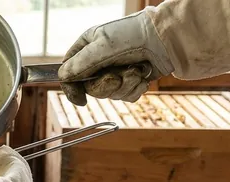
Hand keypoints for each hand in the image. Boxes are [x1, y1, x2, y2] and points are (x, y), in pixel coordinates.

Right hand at [58, 11, 173, 105]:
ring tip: (135, 71)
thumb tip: (62, 76)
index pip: (69, 71)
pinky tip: (142, 76)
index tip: (80, 100)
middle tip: (117, 77)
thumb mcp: (101, 46)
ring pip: (109, 94)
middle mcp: (99, 61)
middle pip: (90, 87)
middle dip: (106, 85)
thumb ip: (80, 63)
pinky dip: (134, 88)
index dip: (72, 87)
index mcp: (87, 47)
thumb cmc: (134, 35)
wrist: (167, 39)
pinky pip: (125, 96)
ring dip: (124, 85)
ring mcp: (115, 71)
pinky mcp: (131, 81)